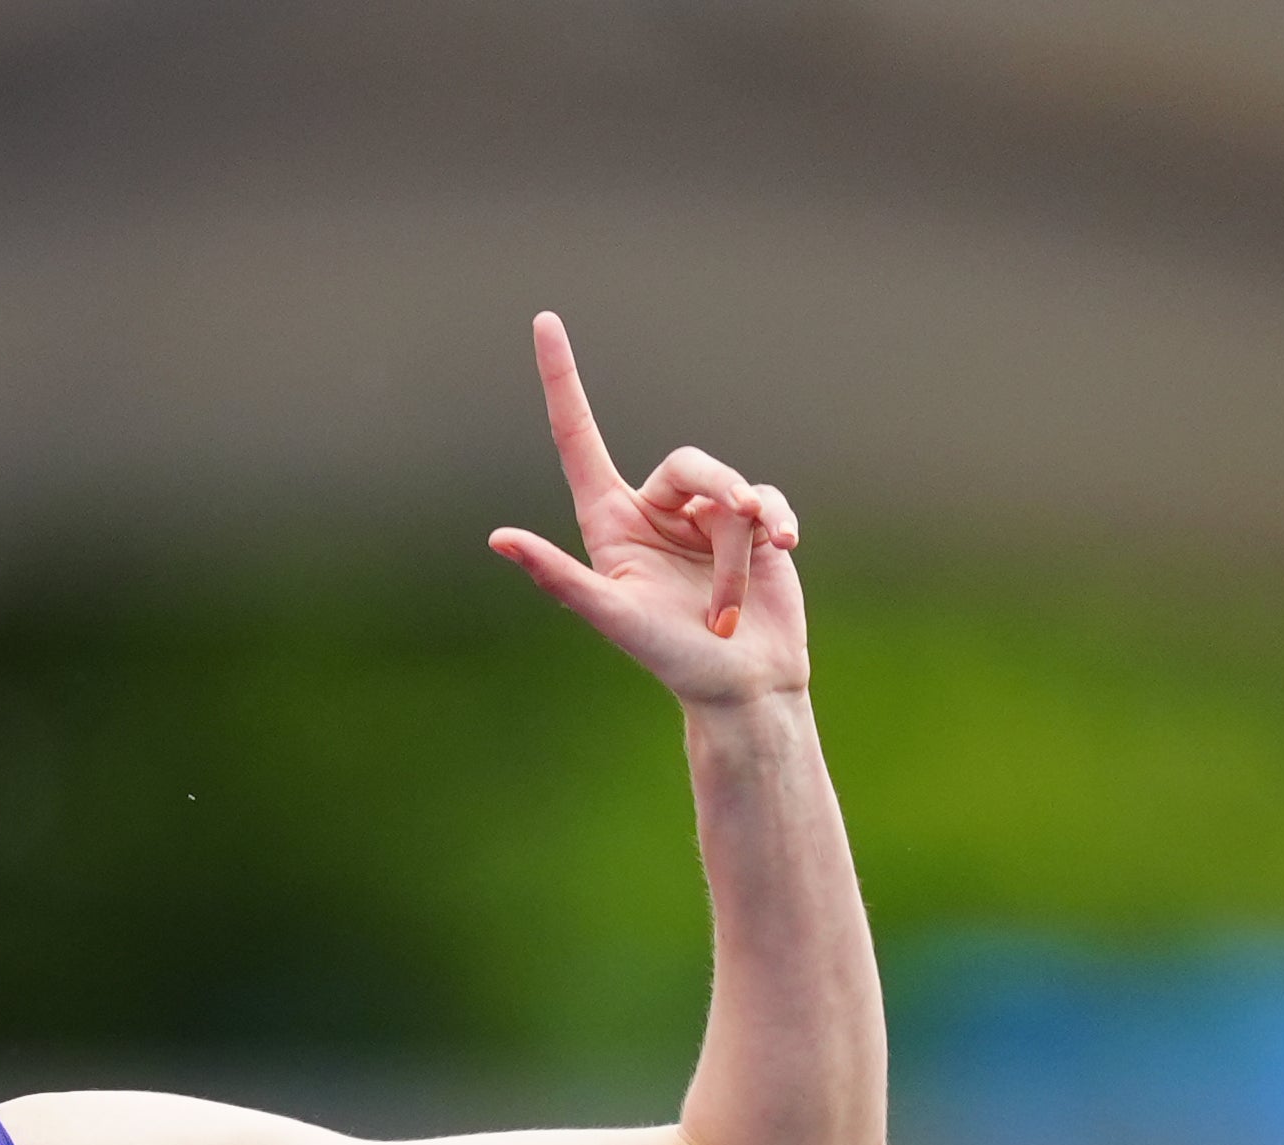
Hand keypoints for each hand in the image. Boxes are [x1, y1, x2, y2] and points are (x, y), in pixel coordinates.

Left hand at [489, 312, 804, 707]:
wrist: (743, 685)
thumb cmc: (670, 659)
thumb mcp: (611, 615)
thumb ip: (558, 576)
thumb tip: (498, 538)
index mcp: (607, 523)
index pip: (577, 437)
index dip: (561, 379)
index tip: (543, 320)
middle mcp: (651, 513)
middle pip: (687, 463)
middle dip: (718, 500)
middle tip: (740, 544)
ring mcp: (701, 517)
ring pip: (730, 488)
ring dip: (740, 540)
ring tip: (734, 598)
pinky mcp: (750, 525)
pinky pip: (765, 499)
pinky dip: (776, 520)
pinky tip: (784, 548)